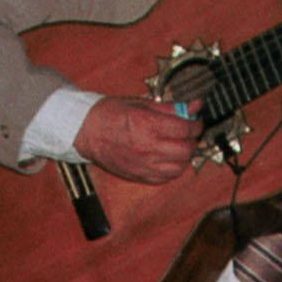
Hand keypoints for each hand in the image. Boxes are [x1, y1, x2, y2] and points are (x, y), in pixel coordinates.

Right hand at [76, 97, 197, 184]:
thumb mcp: (141, 103)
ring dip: (184, 156)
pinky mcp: (139, 176)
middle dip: (192, 140)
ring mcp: (144, 165)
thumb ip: (170, 108)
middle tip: (188, 133)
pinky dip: (172, 169)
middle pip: (186, 149)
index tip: (194, 121)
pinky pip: (166, 178)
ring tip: (179, 146)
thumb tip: (193, 107)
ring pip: (179, 167)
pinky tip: (168, 159)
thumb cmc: (109, 115)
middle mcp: (148, 147)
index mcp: (148, 125)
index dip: (195, 123)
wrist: (86, 132)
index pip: (186, 128)